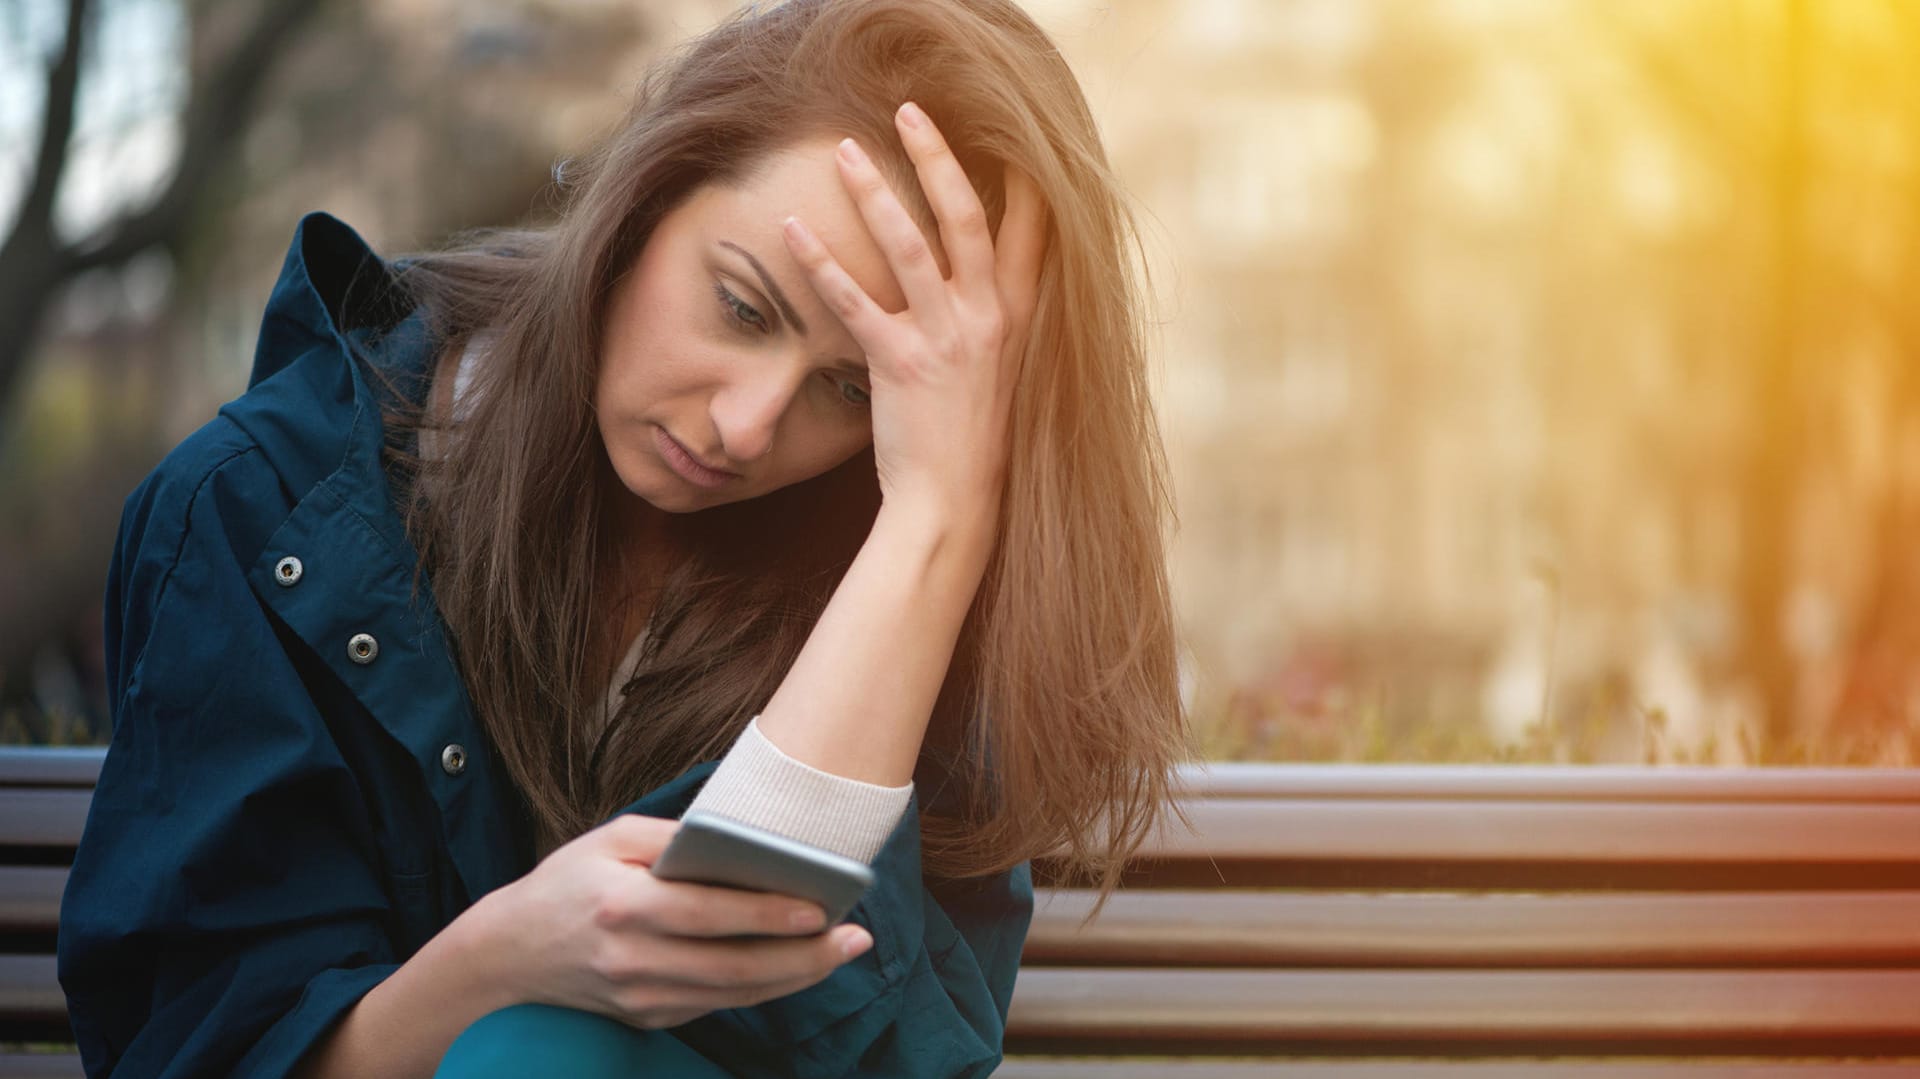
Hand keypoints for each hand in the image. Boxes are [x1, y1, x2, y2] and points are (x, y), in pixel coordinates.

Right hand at [478, 814, 871, 1029]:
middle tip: (856, 939)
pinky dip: (762, 990)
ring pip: (733, 993)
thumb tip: (741, 837)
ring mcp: (641, 998)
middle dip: (804, 957)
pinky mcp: (648, 1018)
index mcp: (623, 906)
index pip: (710, 914)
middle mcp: (634, 960)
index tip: (822, 907)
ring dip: (794, 977)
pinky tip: (796, 969)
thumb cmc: (566, 883)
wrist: (509, 955)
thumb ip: (673, 838)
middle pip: (734, 966)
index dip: (770, 913)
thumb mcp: (609, 840)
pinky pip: (717, 1004)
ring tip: (840, 953)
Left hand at [782, 102, 1048, 523]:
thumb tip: (981, 282)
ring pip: (909, 244)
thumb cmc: (972, 440)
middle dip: (937, 156)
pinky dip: (819, 262)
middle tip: (910, 111)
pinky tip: (790, 231)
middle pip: (965, 216)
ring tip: (845, 152)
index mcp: (1017, 319)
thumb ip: (995, 320)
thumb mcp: (1004, 373)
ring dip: (873, 192)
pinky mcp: (900, 363)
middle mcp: (988, 320)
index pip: (1030, 232)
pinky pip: (853, 300)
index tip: (1010, 135)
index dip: (1021, 180)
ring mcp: (946, 339)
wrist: (954, 504)